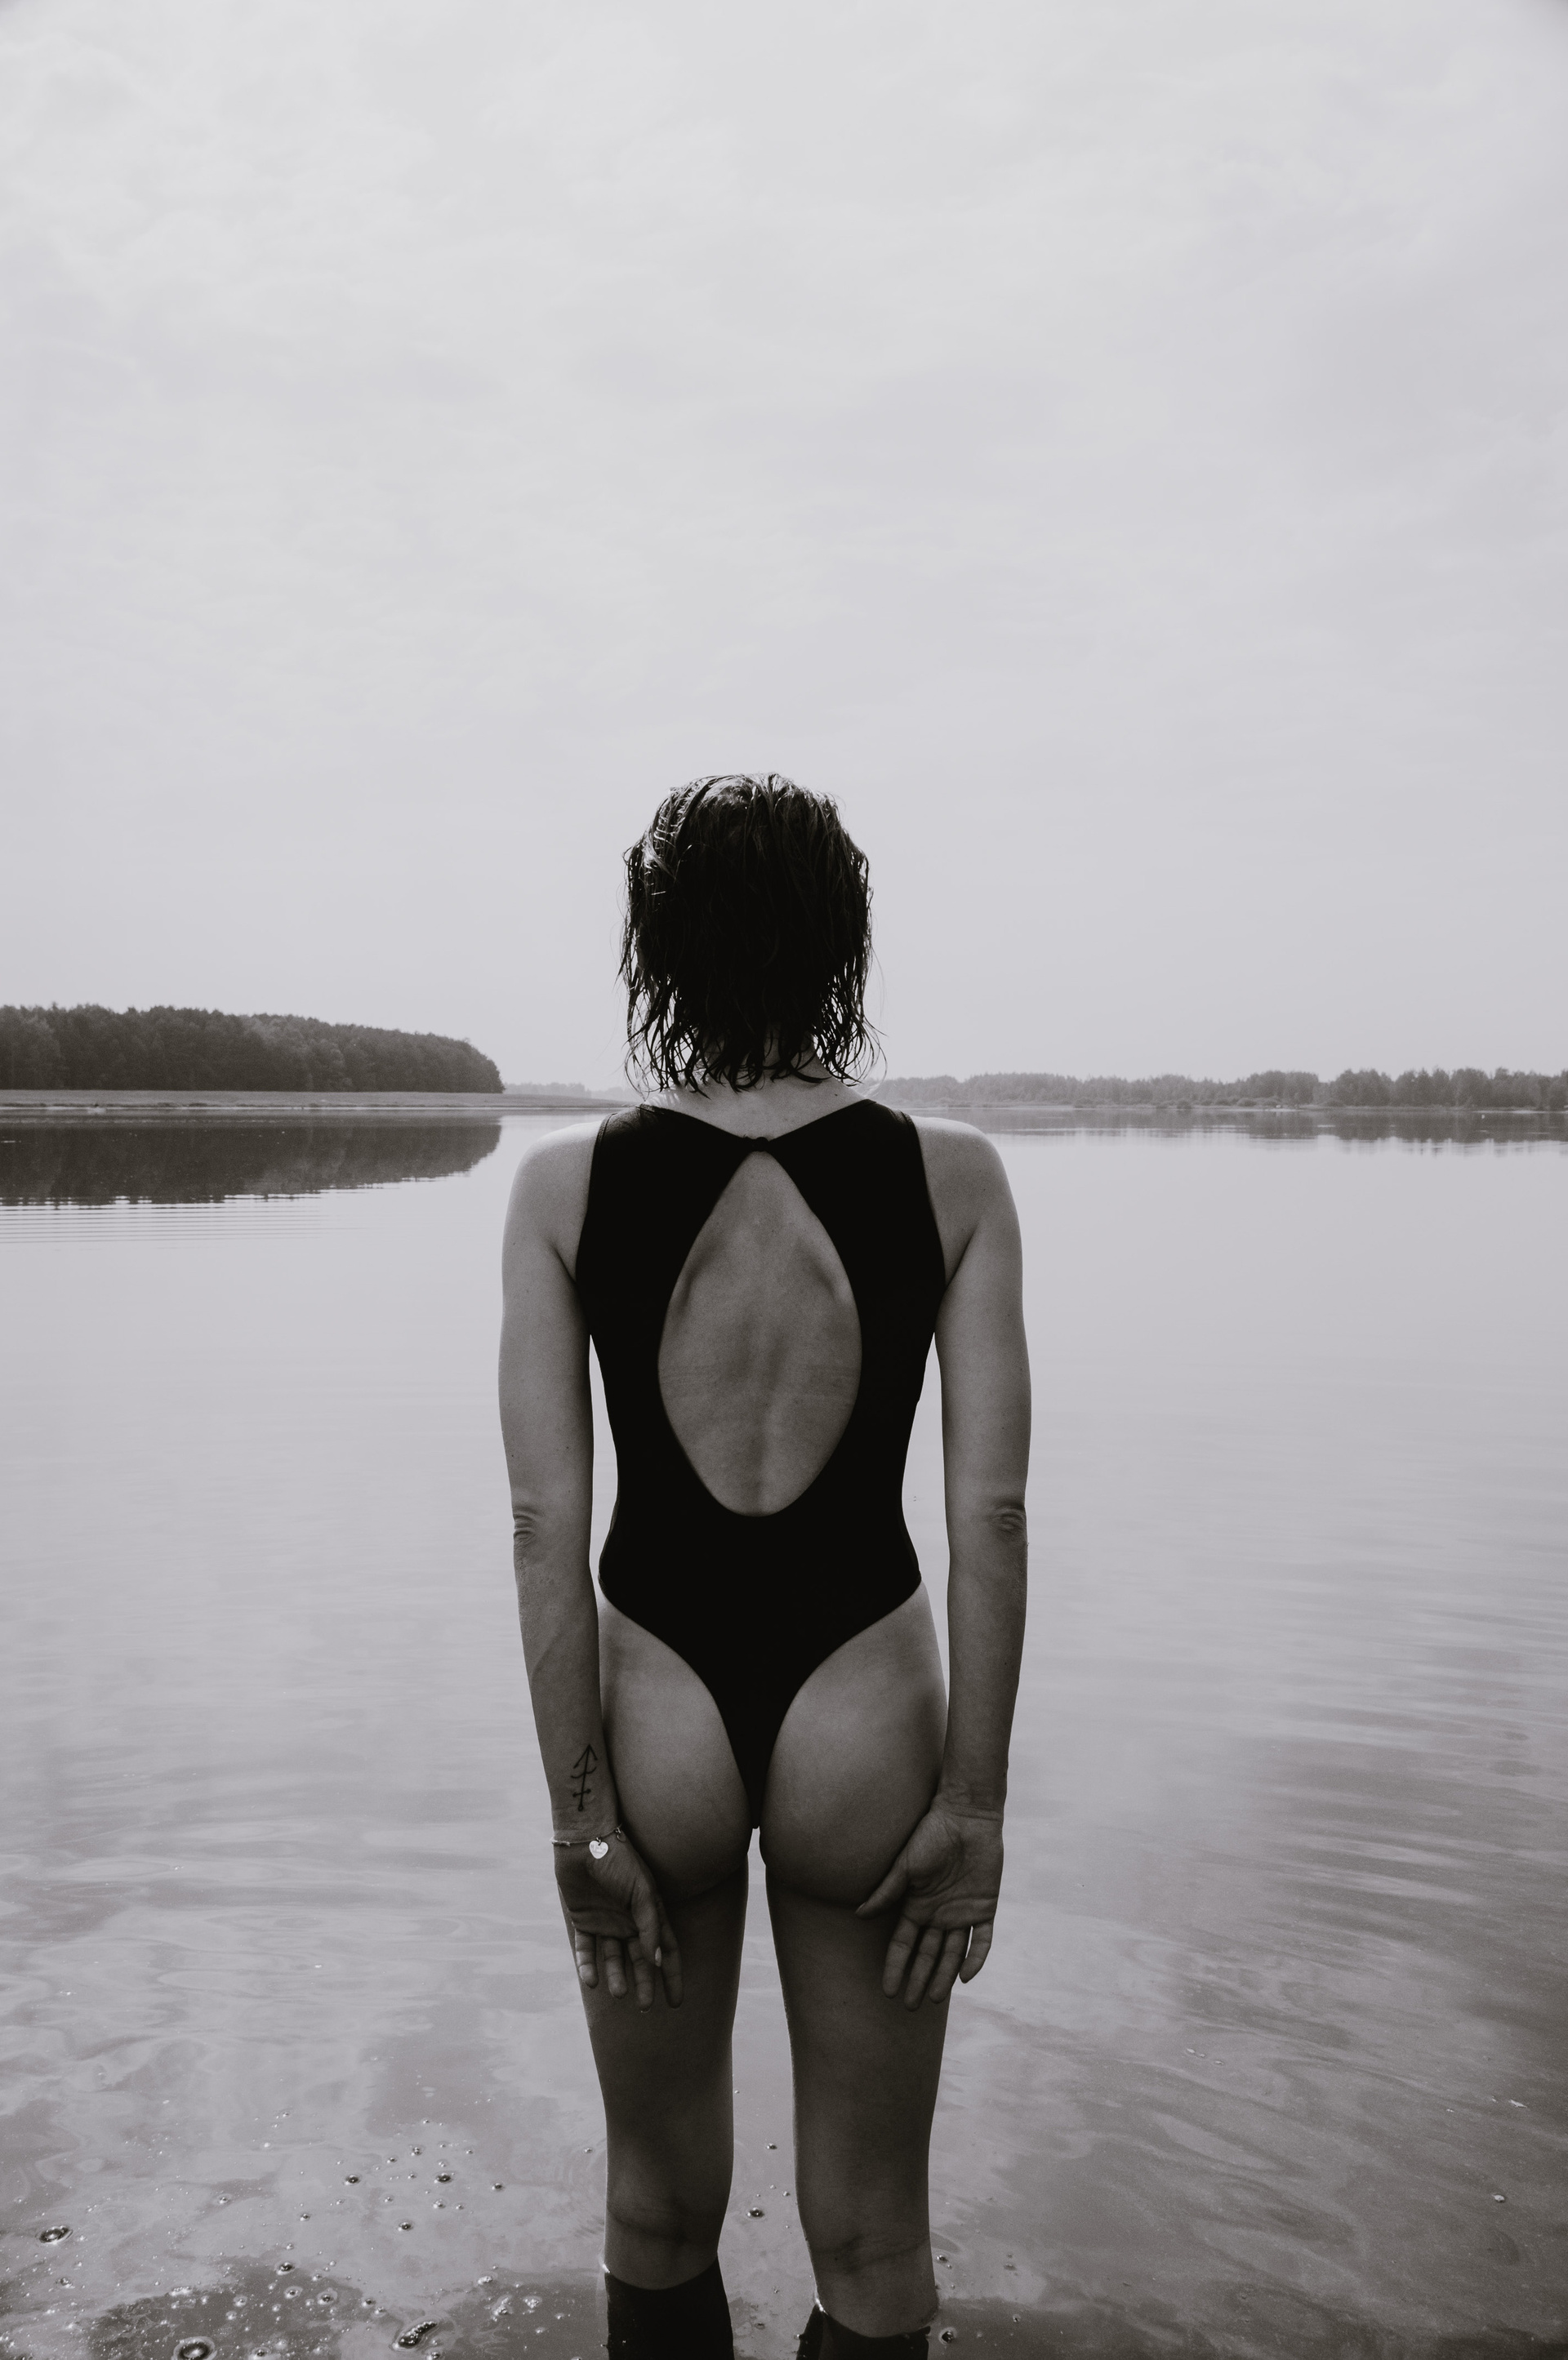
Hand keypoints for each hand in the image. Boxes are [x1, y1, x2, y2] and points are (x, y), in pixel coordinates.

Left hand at [554, 1832, 682, 2010]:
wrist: (585, 1840)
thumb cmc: (620, 1861)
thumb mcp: (642, 1892)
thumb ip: (649, 1927)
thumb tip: (655, 1962)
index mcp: (650, 1914)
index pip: (666, 1951)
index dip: (672, 1976)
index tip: (676, 2002)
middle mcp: (629, 1921)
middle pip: (640, 1961)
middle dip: (644, 1985)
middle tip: (645, 2008)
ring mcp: (606, 1922)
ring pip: (612, 1959)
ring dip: (616, 1977)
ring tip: (619, 1993)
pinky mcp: (583, 1920)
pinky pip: (585, 1950)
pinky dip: (587, 1967)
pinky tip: (592, 1981)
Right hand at [856, 1798, 1001, 2007]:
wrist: (966, 1817)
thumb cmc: (931, 1835)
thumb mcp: (905, 1866)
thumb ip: (888, 1892)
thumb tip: (860, 1914)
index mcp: (917, 1905)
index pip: (903, 1944)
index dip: (895, 1967)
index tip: (887, 1991)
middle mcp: (938, 1915)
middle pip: (926, 1955)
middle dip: (917, 1979)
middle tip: (910, 2007)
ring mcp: (962, 1913)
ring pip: (952, 1954)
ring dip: (943, 1977)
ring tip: (932, 1999)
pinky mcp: (985, 1908)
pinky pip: (982, 1940)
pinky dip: (976, 1959)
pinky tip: (967, 1979)